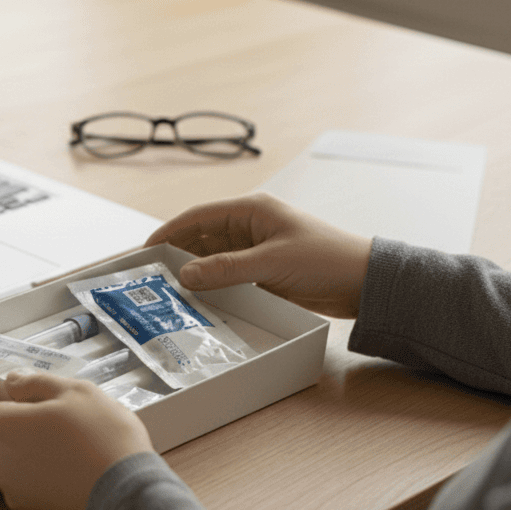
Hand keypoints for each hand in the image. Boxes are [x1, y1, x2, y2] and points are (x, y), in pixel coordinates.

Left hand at [0, 370, 153, 509]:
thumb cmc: (105, 440)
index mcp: (3, 427)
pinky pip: (9, 484)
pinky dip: (12, 468)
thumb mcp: (76, 392)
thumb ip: (37, 383)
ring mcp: (12, 490)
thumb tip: (12, 382)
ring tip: (10, 433)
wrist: (128, 500)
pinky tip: (36, 459)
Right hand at [145, 192, 370, 318]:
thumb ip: (227, 268)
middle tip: (152, 276)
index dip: (169, 231)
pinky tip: (200, 299)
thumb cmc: (326, 260)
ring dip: (196, 272)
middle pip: (202, 238)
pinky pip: (229, 275)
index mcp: (251, 210)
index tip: (145, 250)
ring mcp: (257, 249)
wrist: (365, 283)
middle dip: (178, 254)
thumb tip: (186, 274)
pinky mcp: (265, 270)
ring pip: (214, 258)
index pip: (198, 216)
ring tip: (170, 291)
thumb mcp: (272, 263)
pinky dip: (214, 284)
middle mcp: (250, 226)